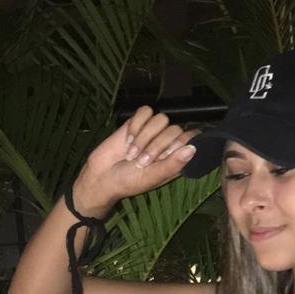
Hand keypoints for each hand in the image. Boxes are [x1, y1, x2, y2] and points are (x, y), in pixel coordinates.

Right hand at [74, 107, 197, 211]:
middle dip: (156, 146)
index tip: (165, 156)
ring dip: (144, 137)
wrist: (101, 176)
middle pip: (174, 129)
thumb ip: (173, 164)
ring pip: (160, 119)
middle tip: (141, 161)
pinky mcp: (137, 122)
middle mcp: (166, 142)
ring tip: (132, 154)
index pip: (191, 139)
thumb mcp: (152, 177)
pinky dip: (136, 126)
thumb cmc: (129, 181)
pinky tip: (127, 139)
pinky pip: (145, 112)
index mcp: (175, 157)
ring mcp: (152, 131)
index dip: (180, 144)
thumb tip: (192, 149)